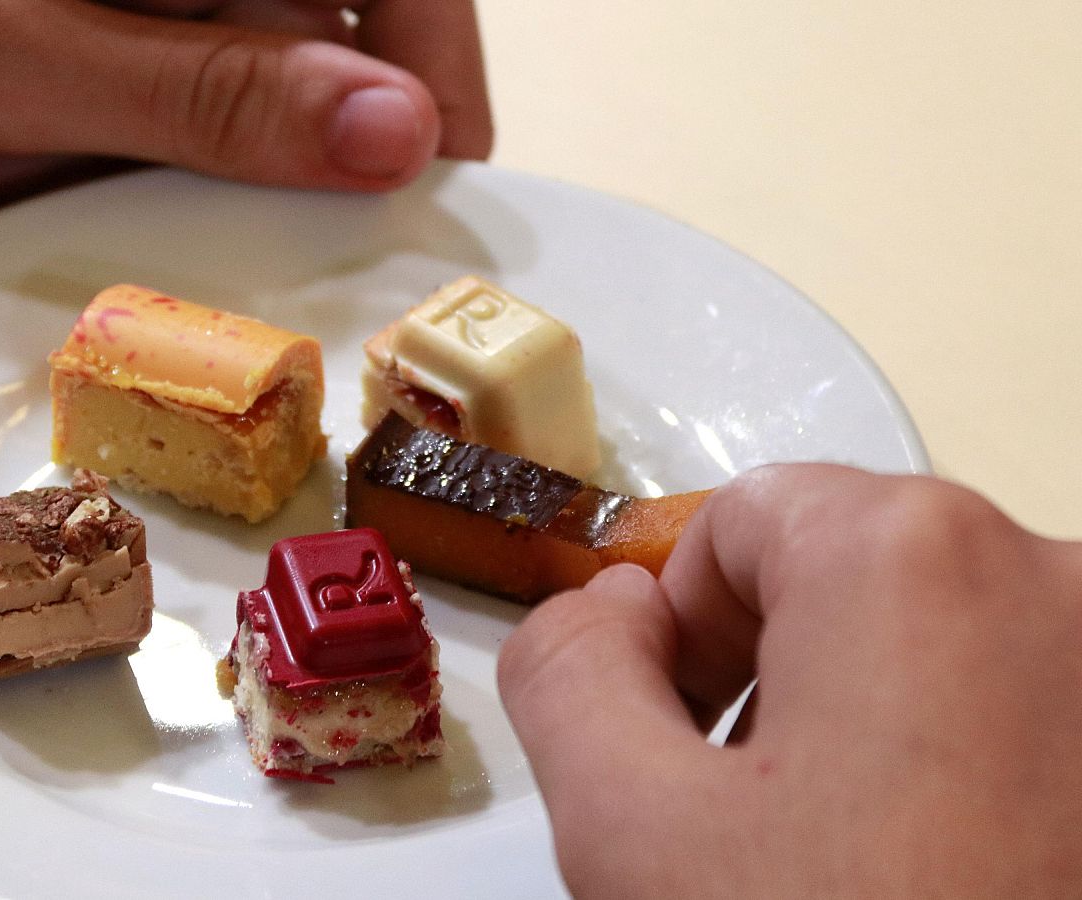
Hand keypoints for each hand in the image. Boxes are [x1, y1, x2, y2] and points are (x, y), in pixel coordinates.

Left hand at [0, 0, 490, 223]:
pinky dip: (70, 139)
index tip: (436, 163)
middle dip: (218, 136)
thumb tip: (389, 133)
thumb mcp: (24, 60)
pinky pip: (132, 89)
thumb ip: (215, 97)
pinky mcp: (80, 11)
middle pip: (294, 29)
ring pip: (205, 75)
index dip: (429, 57)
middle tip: (119, 186)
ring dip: (120, 148)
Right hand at [498, 464, 1081, 896]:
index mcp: (909, 559)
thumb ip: (565, 675)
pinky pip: (1028, 715)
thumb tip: (597, 611)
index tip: (674, 749)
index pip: (738, 523)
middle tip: (751, 828)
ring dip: (870, 736)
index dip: (674, 634)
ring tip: (848, 866)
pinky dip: (965, 772)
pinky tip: (939, 873)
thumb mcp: (629, 829)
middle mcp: (1055, 585)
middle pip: (848, 581)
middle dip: (770, 685)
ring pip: (944, 654)